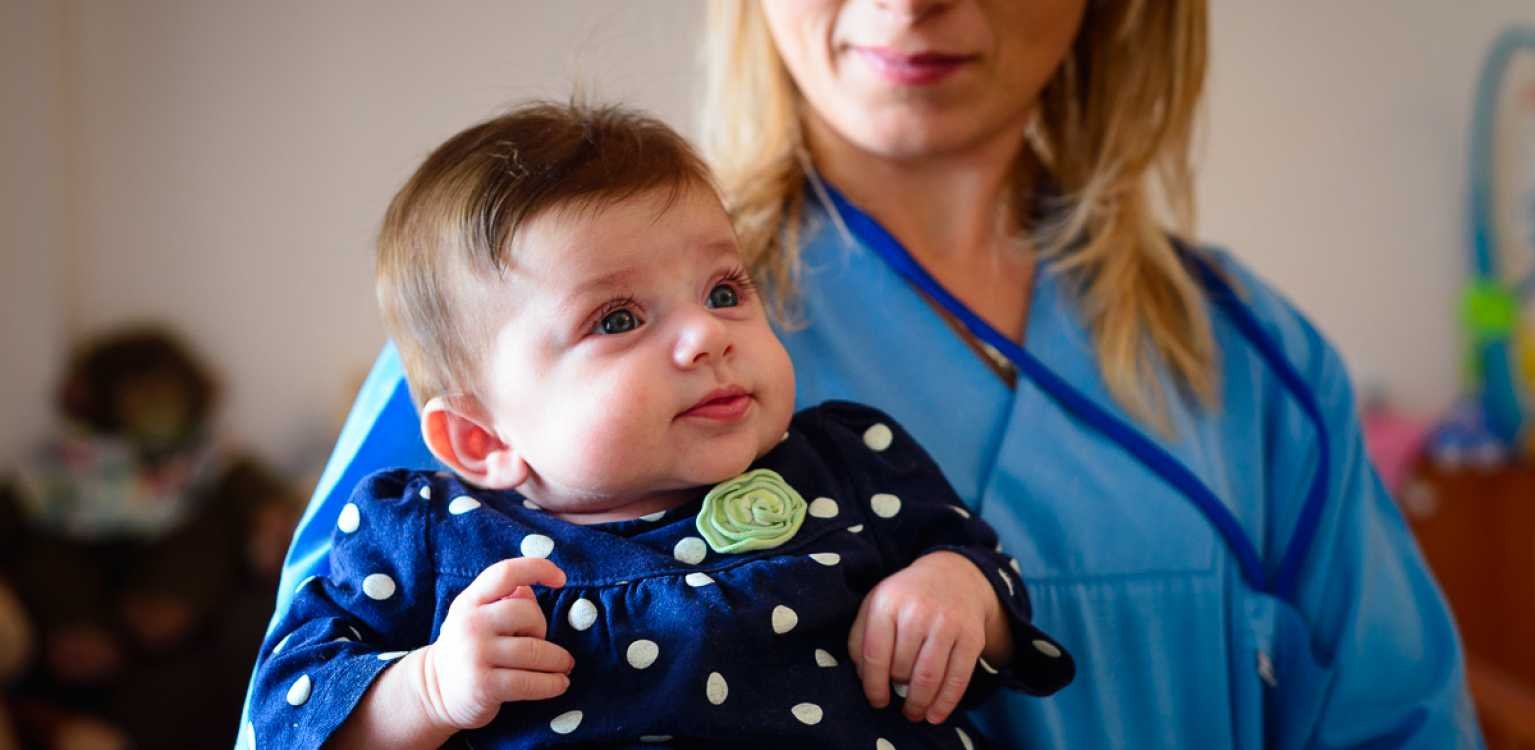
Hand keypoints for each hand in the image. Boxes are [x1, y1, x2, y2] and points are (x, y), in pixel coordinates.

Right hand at [415, 558, 573, 730]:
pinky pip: (531, 683)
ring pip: (536, 651)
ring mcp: (476, 656)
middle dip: (542, 627)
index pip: (506, 573)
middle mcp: (470, 625)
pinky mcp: (485, 687)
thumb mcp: (478, 616)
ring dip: (558, 660)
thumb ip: (506, 599)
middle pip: (528, 613)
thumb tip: (532, 588)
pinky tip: (560, 683)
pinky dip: (553, 683)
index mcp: (470, 601)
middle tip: (540, 643)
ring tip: (564, 666)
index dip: (538, 568)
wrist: (434, 690)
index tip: (561, 579)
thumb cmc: (469, 647)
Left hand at [848, 551, 998, 724]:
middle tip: (898, 700)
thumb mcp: (876, 603)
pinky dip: (945, 703)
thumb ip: (861, 637)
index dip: (873, 685)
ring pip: (929, 677)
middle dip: (898, 691)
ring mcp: (947, 624)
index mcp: (887, 602)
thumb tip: (863, 677)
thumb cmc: (907, 597)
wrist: (954, 575)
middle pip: (902, 668)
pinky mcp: (971, 637)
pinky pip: (957, 678)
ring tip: (913, 713)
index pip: (875, 654)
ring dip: (919, 703)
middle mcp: (917, 611)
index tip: (876, 700)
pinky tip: (935, 715)